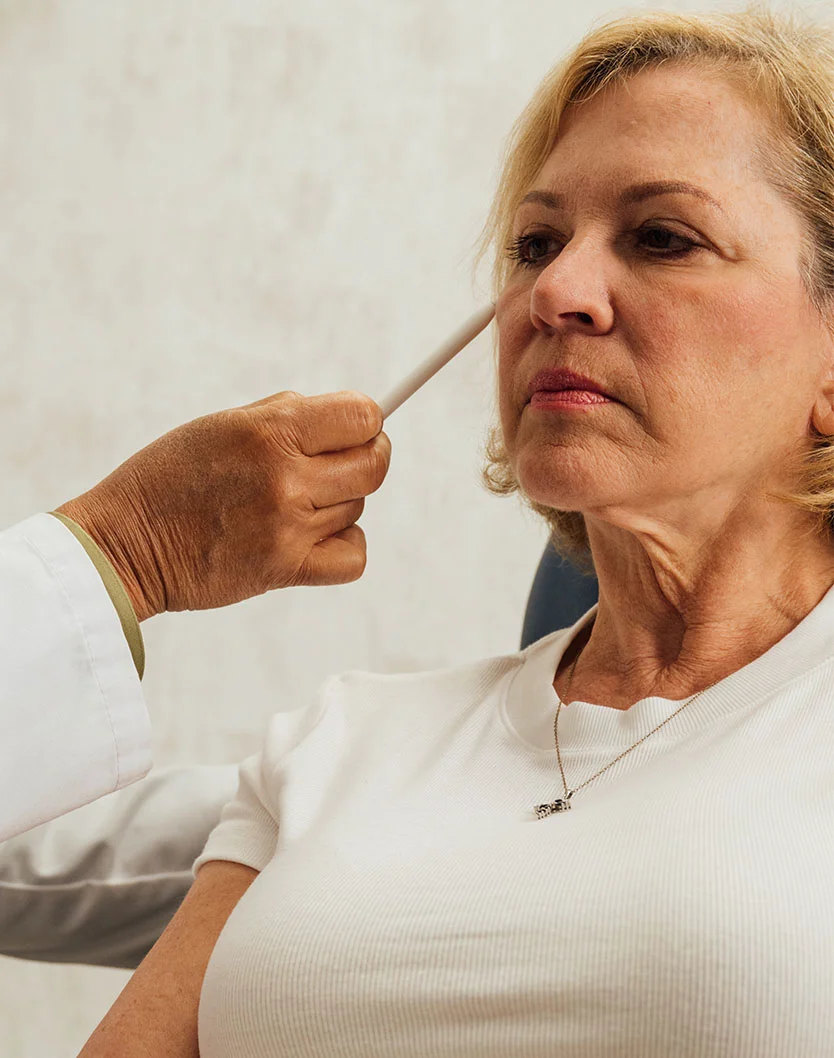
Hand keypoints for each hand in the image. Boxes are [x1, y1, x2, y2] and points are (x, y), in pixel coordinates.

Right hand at [57, 390, 390, 620]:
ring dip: (337, 503)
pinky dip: (344, 547)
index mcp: (270, 429)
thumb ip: (290, 417)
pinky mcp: (285, 568)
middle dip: (368, 458)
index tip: (354, 430)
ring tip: (290, 503)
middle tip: (343, 464)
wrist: (125, 543)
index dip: (366, 421)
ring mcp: (288, 525)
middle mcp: (285, 475)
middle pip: (374, 465)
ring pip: (356, 507)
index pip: (363, 416)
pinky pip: (353, 556)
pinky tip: (315, 537)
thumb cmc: (173, 477)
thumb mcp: (225, 424)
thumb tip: (354, 418)